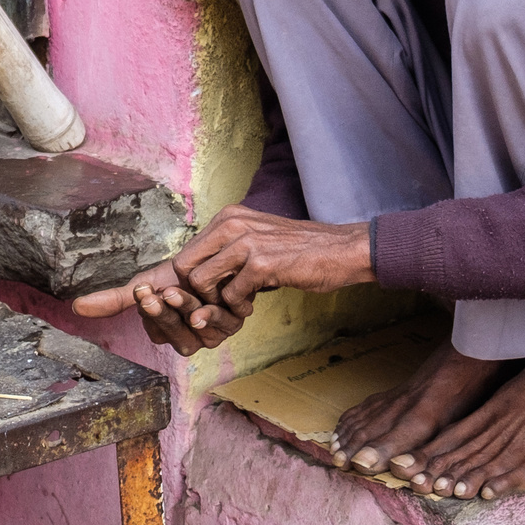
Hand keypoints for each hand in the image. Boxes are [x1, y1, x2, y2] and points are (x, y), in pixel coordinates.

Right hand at [72, 259, 245, 355]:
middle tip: (151, 293)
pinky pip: (224, 321)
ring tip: (174, 290)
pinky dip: (214, 312)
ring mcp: (215, 332)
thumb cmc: (176, 276)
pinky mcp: (236, 321)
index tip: (141, 292)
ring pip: (198, 327)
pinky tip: (206, 301)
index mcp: (168, 334)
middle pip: (176, 333)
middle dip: (163, 314)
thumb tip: (75, 307)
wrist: (212, 258)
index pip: (157, 331)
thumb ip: (114, 300)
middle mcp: (192, 339)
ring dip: (185, 309)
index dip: (151, 314)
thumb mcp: (144, 286)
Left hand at [171, 206, 374, 314]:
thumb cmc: (298, 250)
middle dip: (197, 292)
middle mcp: (232, 224)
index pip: (185, 252)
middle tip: (218, 302)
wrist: (340, 250)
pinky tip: (252, 306)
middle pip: (184, 266)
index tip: (211, 292)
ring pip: (201, 282)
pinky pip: (230, 296)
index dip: (192, 279)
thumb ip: (228, 249)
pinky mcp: (261, 264)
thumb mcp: (256, 238)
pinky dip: (238, 308)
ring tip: (237, 305)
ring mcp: (245, 242)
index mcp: (228, 217)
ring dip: (216, 302)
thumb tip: (199, 273)